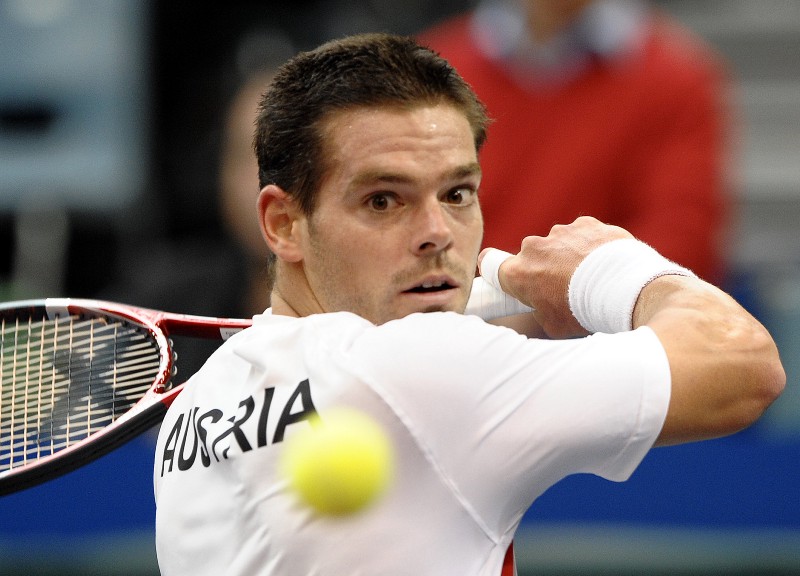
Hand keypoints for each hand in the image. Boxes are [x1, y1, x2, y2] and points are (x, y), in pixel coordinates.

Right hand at [480, 216, 632, 338]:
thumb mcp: (553, 326)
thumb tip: (542, 306)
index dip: (495, 268)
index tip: (505, 274)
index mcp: (518, 273)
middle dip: (543, 266)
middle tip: (563, 286)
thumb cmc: (585, 312)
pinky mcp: (587, 223)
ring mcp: (561, 232)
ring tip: (591, 276)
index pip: (489, 263)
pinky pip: (583, 234)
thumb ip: (539, 310)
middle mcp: (534, 248)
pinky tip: (604, 262)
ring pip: (559, 243)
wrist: (625, 291)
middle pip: (531, 255)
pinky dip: (591, 244)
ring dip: (569, 255)